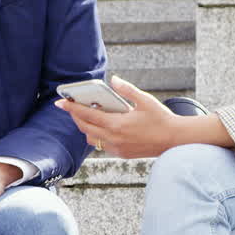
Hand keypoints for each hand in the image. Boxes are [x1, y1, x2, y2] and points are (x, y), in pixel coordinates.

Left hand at [54, 76, 182, 158]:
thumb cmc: (161, 119)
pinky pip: (102, 144)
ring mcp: (117, 148)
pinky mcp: (122, 153)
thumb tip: (112, 80)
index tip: (60, 101)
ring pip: (92, 138)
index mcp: (117, 124)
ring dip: (86, 127)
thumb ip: (126, 90)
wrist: (174, 140)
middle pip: (85, 128)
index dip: (71, 107)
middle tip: (71, 106)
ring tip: (87, 115)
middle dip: (75, 116)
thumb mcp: (144, 100)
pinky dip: (97, 135)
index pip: (87, 115)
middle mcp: (114, 139)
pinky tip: (102, 126)